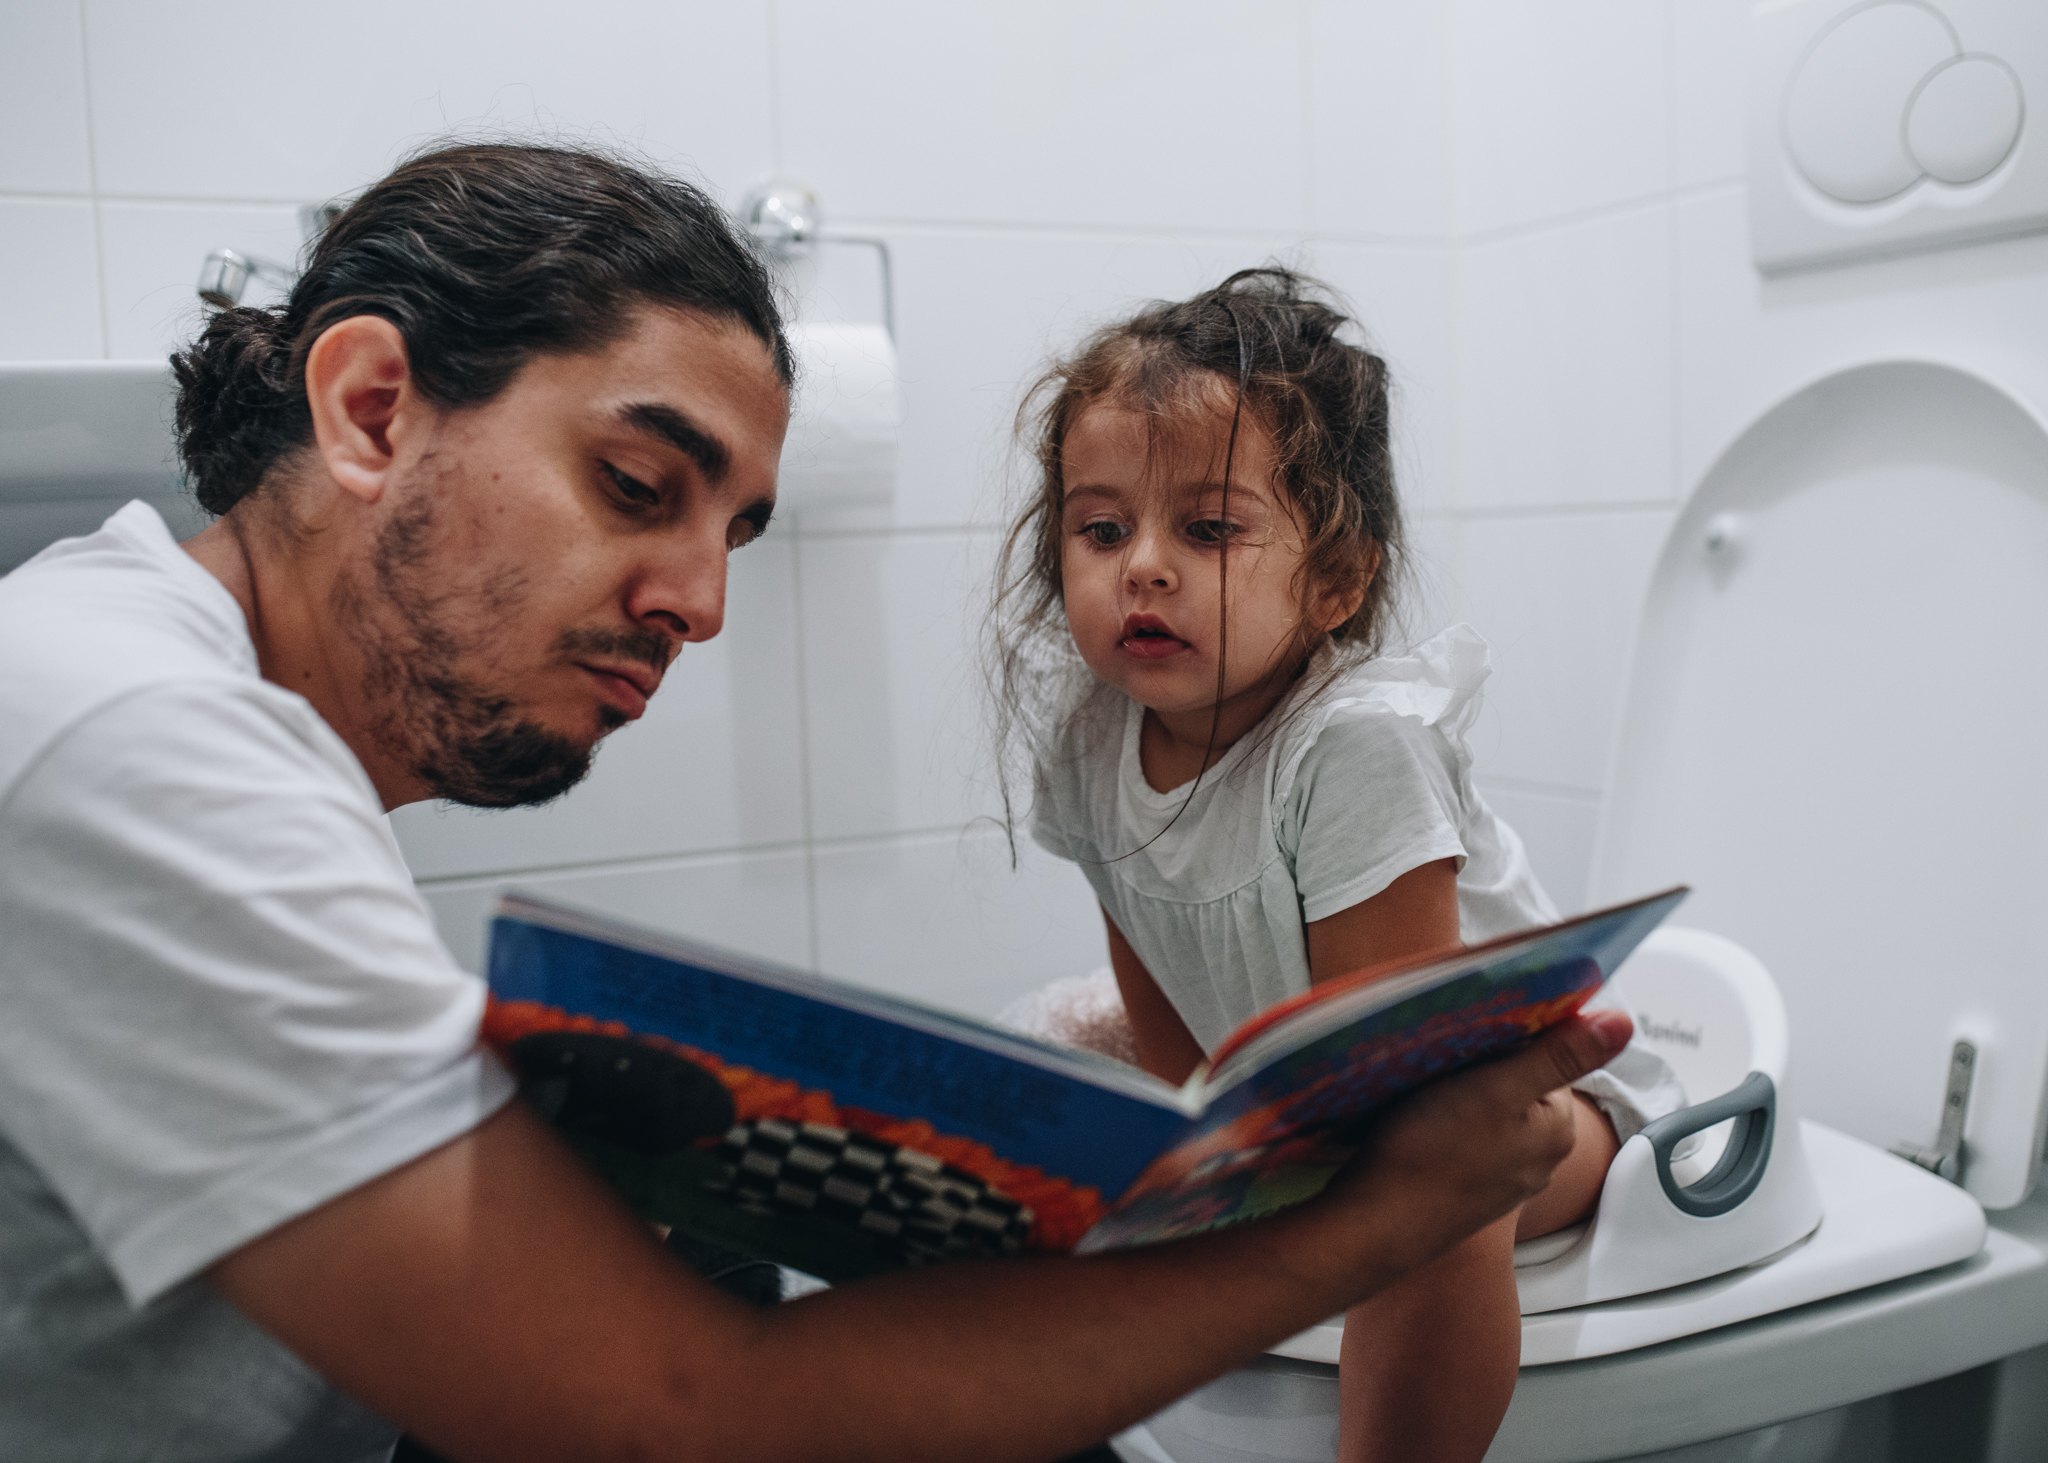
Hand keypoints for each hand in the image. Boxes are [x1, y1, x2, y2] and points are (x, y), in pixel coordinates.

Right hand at [1300, 1010, 1633, 1293]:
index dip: (1509, 1039)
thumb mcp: (1498, 1088)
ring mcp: (1504, 1178)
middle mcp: (1540, 1158)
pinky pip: (1468, 1139)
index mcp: (1558, 1130)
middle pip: (1520, 1085)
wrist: (1375, 1222)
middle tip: (1445, 1064)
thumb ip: (1560, 1055)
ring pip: (1491, 1112)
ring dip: (1463, 1095)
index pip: (1548, 1058)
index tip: (1473, 1040)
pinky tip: (1420, 1125)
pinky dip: (1447, 1124)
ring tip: (1427, 1093)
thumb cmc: (1431, 1155)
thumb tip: (1621, 1023)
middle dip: (1486, 1067)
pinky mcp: (1469, 1188)